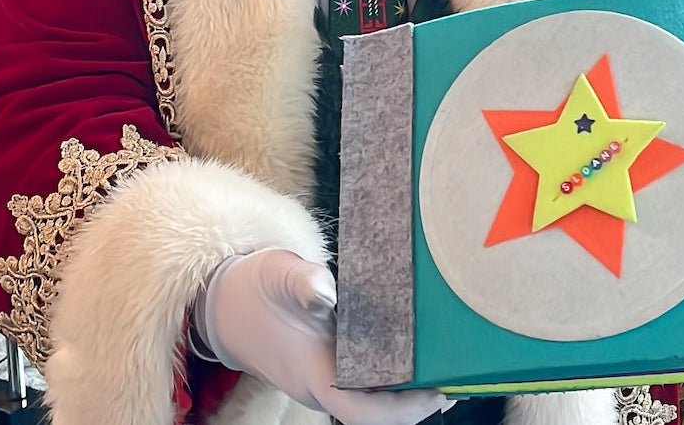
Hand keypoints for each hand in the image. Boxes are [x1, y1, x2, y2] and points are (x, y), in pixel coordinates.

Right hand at [195, 249, 453, 424]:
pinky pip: (368, 376)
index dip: (400, 408)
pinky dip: (395, 367)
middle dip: (418, 400)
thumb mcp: (275, 274)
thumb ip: (300, 281)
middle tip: (460, 374)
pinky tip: (419, 344)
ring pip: (374, 395)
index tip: (436, 392)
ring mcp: (328, 375)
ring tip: (450, 361)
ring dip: (409, 385)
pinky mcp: (331, 360)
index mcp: (313, 374)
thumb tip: (326, 290)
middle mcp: (324, 383)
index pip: (361, 409)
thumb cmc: (254, 288)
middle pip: (377, 409)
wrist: (223, 302)